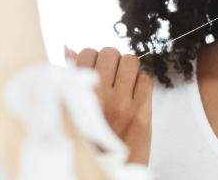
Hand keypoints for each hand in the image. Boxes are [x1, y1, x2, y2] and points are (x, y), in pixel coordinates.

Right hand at [66, 47, 151, 164]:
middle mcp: (100, 98)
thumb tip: (70, 50)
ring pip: (131, 61)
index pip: (86, 54)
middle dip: (111, 57)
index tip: (93, 63)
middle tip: (111, 70)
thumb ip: (72, 81)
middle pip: (110, 53)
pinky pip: (147, 79)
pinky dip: (142, 80)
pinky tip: (135, 91)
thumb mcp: (73, 111)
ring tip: (124, 79)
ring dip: (128, 66)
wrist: (110, 170)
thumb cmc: (88, 140)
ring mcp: (123, 105)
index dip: (91, 55)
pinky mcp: (142, 113)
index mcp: (77, 96)